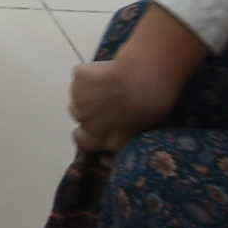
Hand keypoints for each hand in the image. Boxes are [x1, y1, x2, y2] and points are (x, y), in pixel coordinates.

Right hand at [70, 3, 207, 153]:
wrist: (142, 81)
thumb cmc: (149, 109)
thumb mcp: (137, 136)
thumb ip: (119, 144)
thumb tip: (106, 157)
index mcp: (100, 139)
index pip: (82, 141)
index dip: (86, 133)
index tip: (96, 126)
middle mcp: (86, 121)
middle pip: (78, 114)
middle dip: (86, 109)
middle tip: (103, 101)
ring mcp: (79, 98)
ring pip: (78, 94)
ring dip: (87, 91)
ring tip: (109, 84)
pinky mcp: (79, 76)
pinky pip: (82, 74)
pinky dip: (91, 73)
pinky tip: (108, 70)